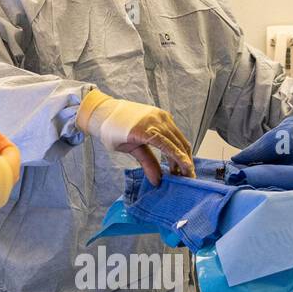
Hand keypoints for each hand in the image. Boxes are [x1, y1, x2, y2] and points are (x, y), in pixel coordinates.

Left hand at [77, 89, 194, 185]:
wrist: (103, 111)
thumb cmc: (111, 130)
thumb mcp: (126, 149)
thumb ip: (145, 163)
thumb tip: (157, 180)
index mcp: (145, 129)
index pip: (169, 146)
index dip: (180, 160)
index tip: (188, 172)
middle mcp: (156, 119)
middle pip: (178, 143)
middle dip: (185, 160)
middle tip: (187, 177)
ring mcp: (160, 115)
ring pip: (179, 137)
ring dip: (182, 154)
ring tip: (179, 171)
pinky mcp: (162, 114)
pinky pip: (174, 131)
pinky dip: (177, 145)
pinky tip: (174, 157)